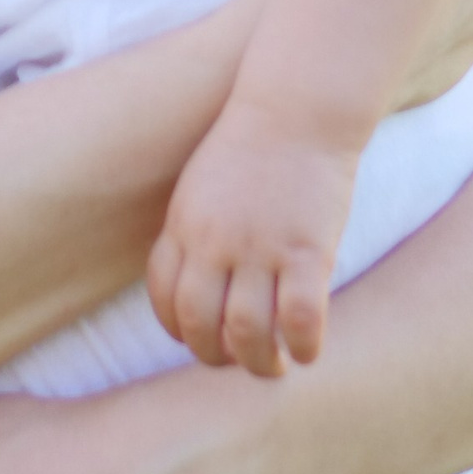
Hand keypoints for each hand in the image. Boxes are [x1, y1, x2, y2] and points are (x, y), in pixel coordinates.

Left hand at [145, 98, 357, 375]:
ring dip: (257, 363)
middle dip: (213, 356)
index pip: (164, 298)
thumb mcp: (201, 184)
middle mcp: (214, 241)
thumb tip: (198, 283)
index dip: (179, 330)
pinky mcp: (307, 250)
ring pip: (247, 332)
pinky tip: (307, 352)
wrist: (298, 107)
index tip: (199, 339)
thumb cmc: (252, 144)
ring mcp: (260, 247)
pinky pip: (300, 319)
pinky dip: (302, 348)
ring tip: (272, 366)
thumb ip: (194, 231)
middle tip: (235, 360)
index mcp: (184, 224)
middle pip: (199, 325)